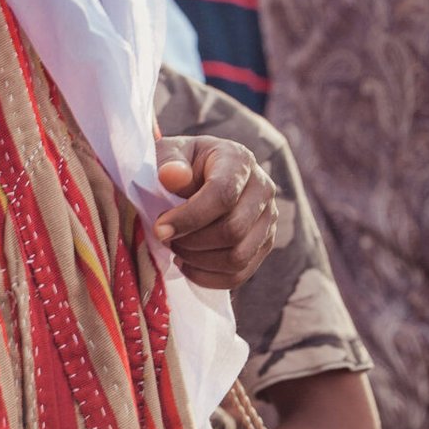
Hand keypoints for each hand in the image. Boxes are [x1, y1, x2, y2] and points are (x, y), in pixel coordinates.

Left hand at [153, 135, 276, 288]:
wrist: (202, 171)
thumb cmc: (182, 162)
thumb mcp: (169, 151)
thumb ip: (169, 161)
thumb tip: (171, 176)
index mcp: (239, 160)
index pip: (223, 195)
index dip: (189, 217)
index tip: (160, 228)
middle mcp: (262, 189)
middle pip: (233, 230)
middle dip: (192, 242)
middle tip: (165, 238)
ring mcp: (268, 219)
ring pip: (238, 257)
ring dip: (199, 261)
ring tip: (176, 249)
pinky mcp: (264, 243)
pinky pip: (240, 274)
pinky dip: (209, 277)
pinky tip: (187, 264)